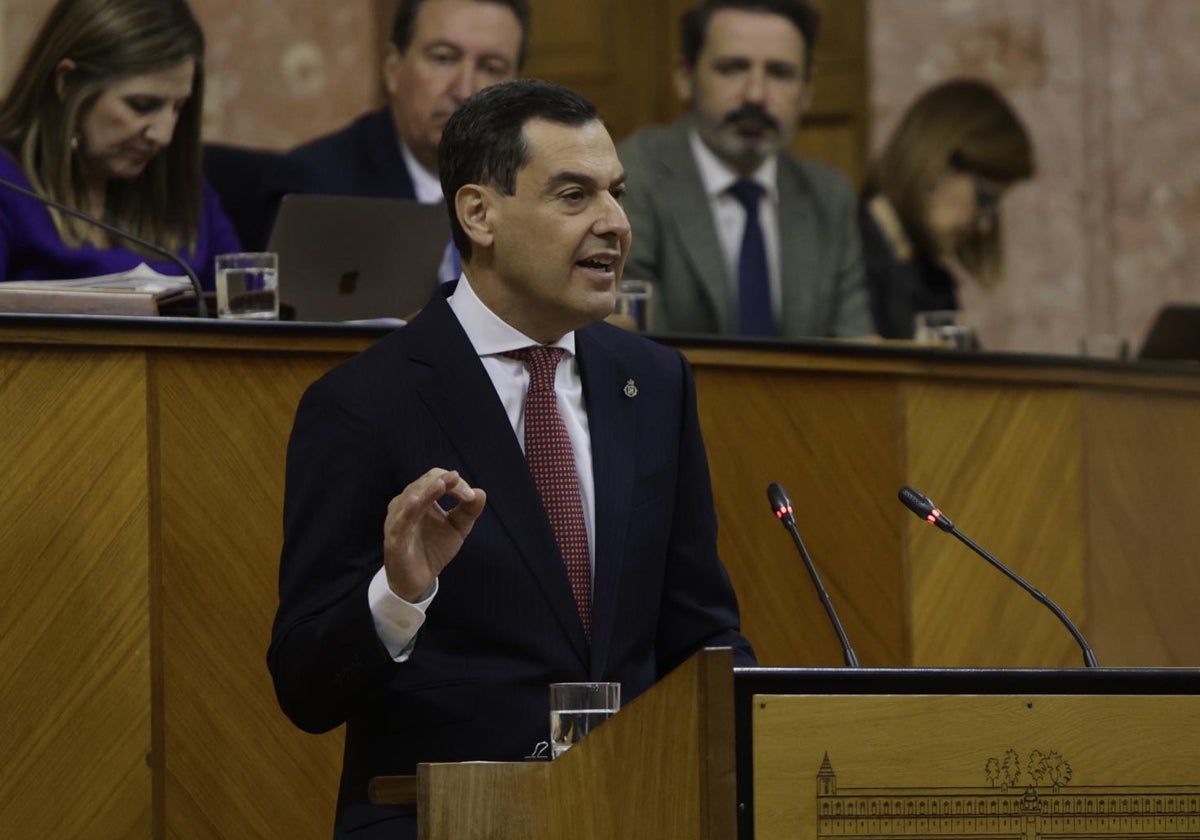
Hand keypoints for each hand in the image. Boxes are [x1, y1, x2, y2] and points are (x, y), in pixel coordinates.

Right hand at [382, 468, 486, 601]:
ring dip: (428, 491)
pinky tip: (416, 501)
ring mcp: (398, 521)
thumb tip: (480, 492)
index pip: (436, 479)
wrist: (418, 580)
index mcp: (421, 498)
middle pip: (424, 484)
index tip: (471, 497)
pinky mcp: (395, 540)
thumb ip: (468, 510)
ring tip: (442, 484)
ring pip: (411, 499)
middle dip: (445, 483)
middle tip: (466, 494)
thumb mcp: (457, 528)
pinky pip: (401, 523)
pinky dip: (408, 511)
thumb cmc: (434, 549)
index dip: (455, 483)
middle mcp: (406, 504)